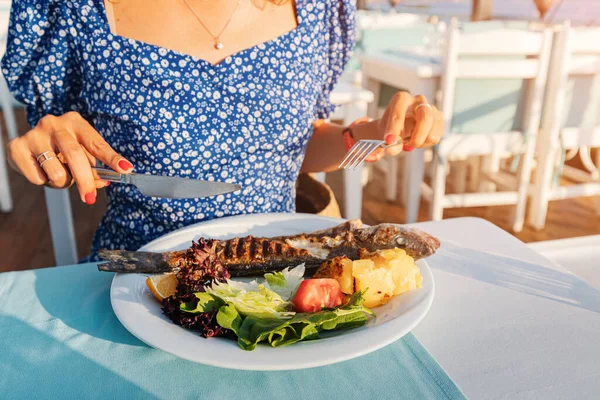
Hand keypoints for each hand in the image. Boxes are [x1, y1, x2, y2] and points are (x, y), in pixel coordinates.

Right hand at [6, 112, 133, 203]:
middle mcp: (54, 124)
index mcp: (75, 122)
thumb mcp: (81, 153)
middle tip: (90, 197)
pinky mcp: (17, 147)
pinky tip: (41, 170)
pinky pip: (38, 178)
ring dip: (62, 183)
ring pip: (57, 173)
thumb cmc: (62, 149)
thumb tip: (103, 182)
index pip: (97, 143)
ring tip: (59, 174)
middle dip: (86, 181)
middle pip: (76, 157)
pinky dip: (43, 182)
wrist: (27, 144)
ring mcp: (34, 134)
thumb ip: (94, 168)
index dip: (111, 158)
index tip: (125, 169)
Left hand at [363, 92, 442, 161]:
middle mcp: (419, 100)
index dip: (394, 128)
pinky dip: (425, 144)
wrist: (398, 128)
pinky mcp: (439, 119)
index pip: (399, 112)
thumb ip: (388, 143)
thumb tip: (392, 150)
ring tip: (410, 142)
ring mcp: (431, 108)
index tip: (390, 141)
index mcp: (402, 98)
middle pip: (426, 118)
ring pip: (432, 132)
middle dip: (417, 137)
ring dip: (420, 142)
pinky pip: (436, 137)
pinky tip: (418, 140)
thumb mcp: (385, 135)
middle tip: (407, 146)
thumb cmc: (391, 129)